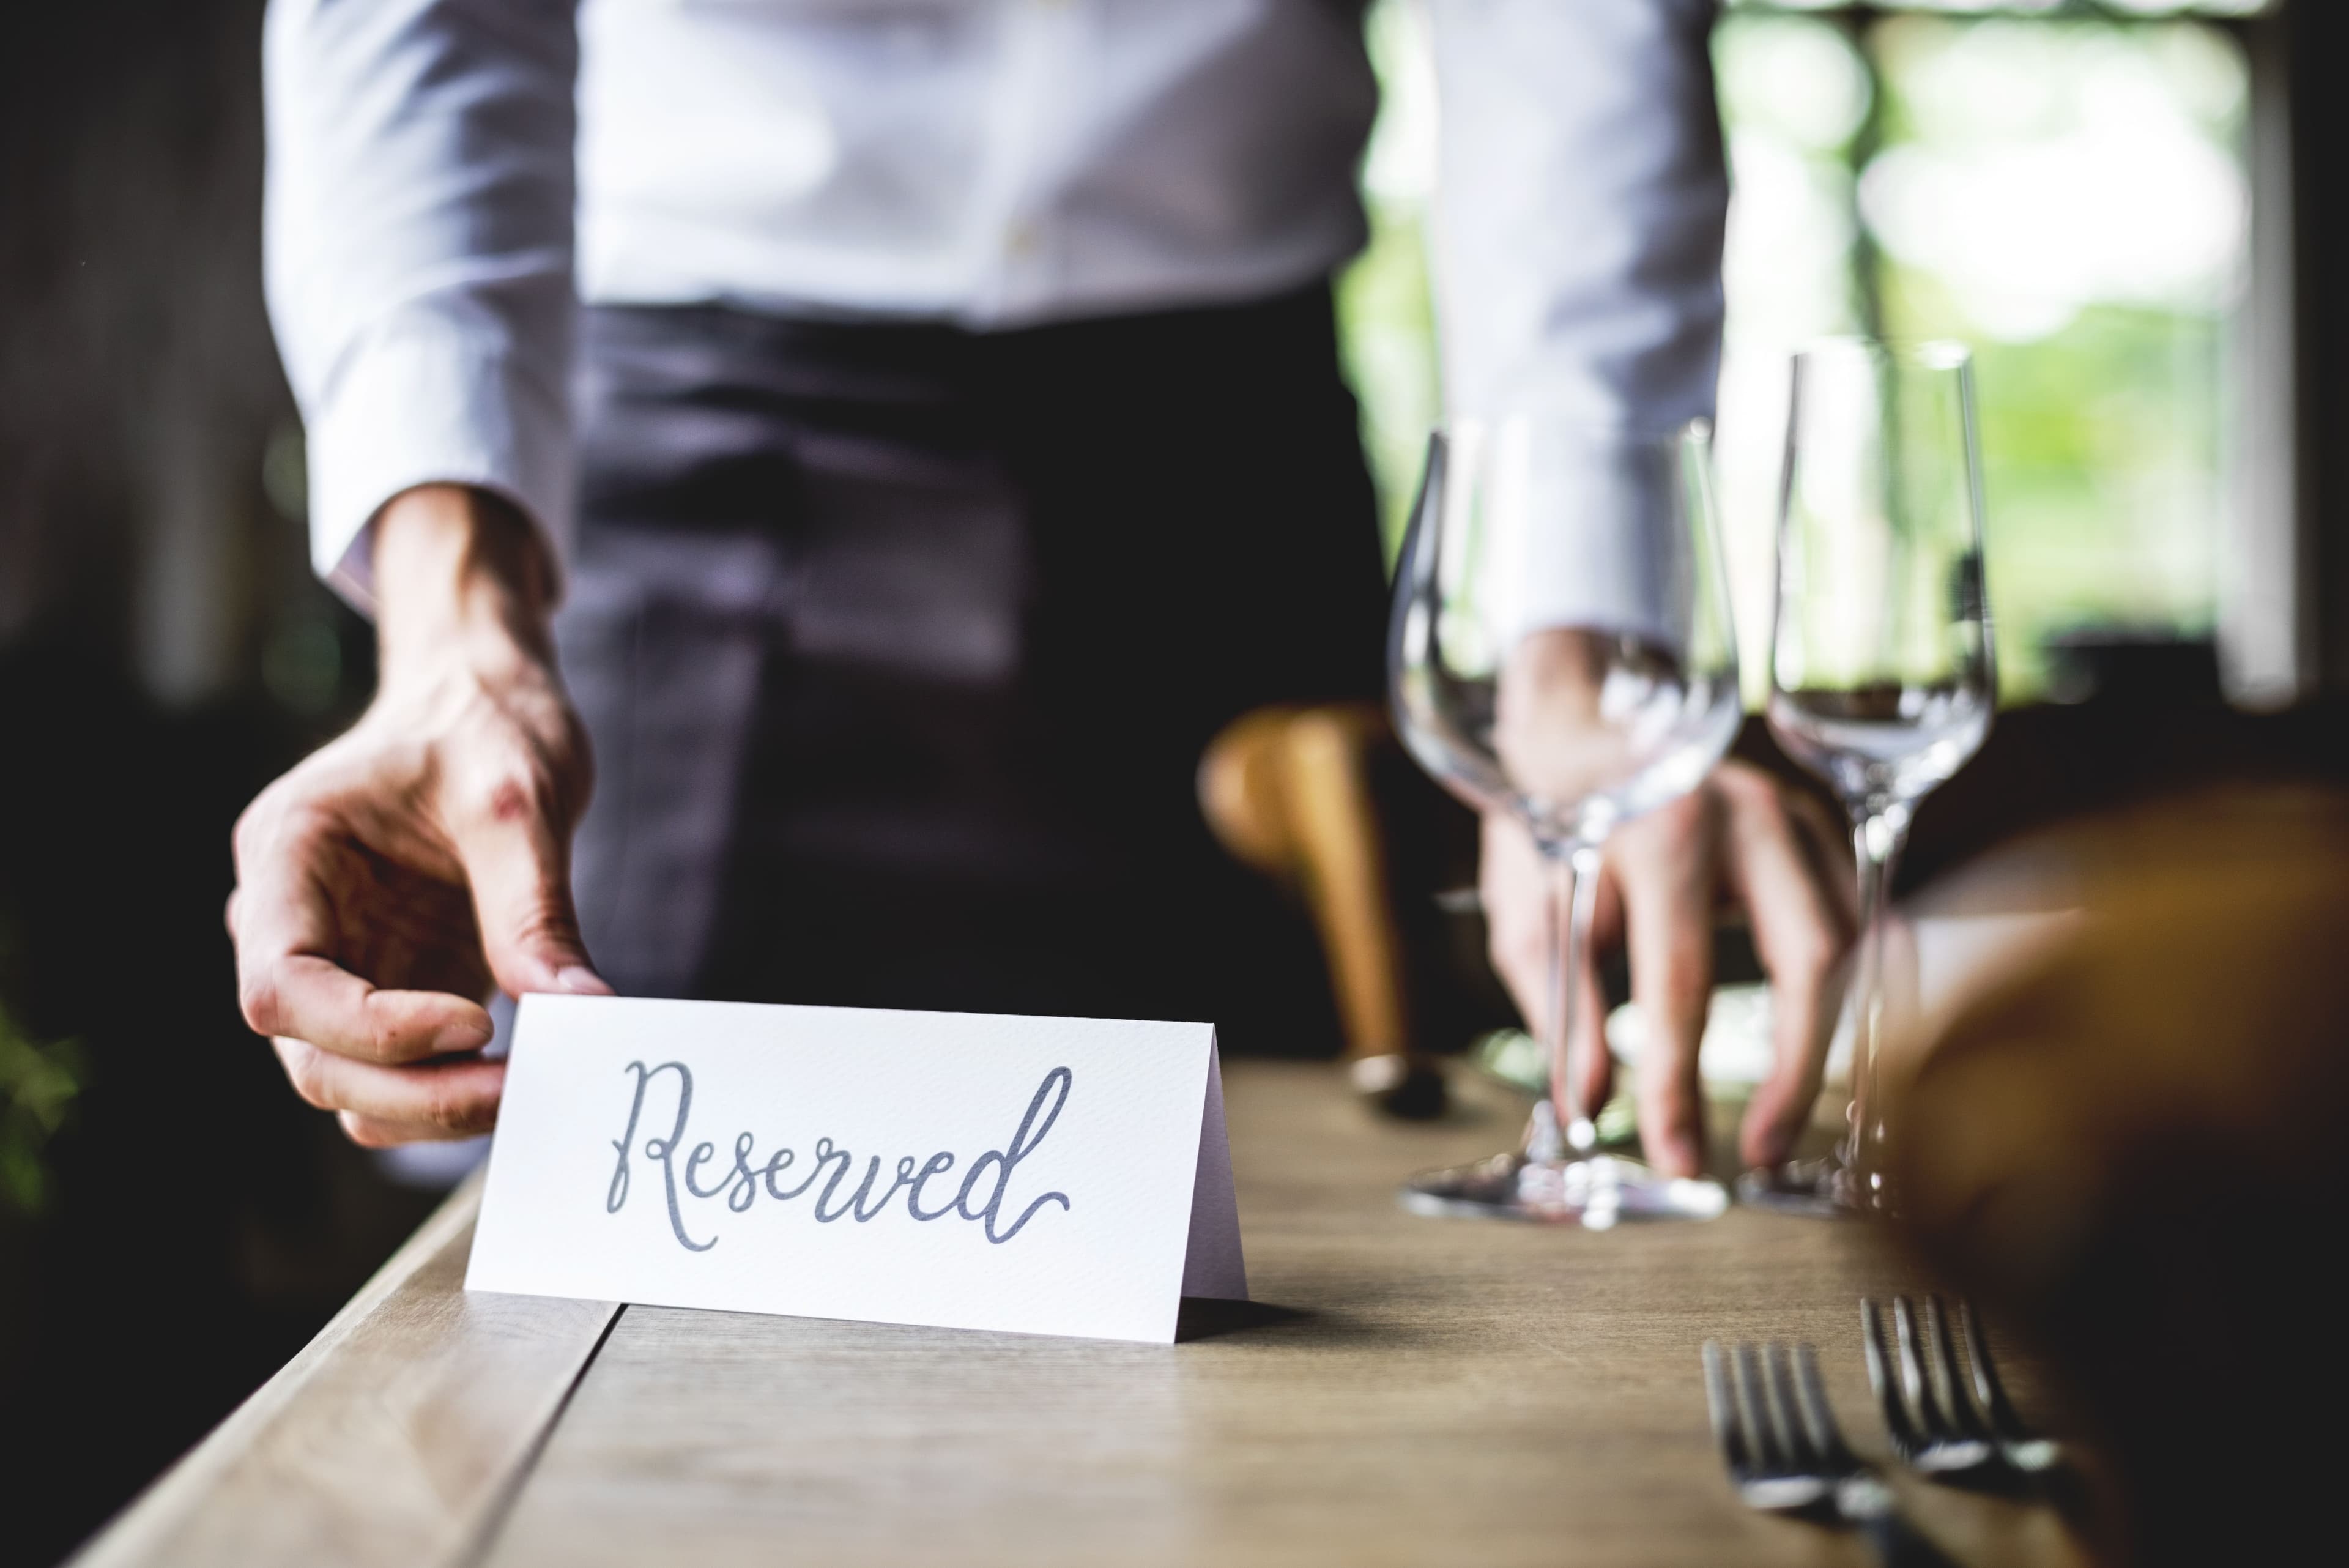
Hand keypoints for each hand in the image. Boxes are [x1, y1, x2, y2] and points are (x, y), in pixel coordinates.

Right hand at [229, 485, 608, 1146]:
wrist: (485, 703)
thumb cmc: (485, 725)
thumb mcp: (519, 799)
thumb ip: (533, 908)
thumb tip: (581, 1011)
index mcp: (286, 856)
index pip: (283, 986)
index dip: (370, 1028)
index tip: (476, 1023)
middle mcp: (289, 922)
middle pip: (309, 1055)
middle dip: (411, 1090)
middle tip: (520, 1089)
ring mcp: (336, 964)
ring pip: (347, 1083)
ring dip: (431, 1109)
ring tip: (531, 1089)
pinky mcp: (389, 989)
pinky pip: (398, 1073)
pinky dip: (450, 1095)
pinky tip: (524, 1081)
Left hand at [1479, 758, 1855, 1176]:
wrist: (1581, 722)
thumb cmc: (1547, 824)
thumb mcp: (1527, 913)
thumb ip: (1562, 1010)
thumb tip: (1586, 1110)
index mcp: (1657, 834)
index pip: (1682, 983)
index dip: (1681, 1082)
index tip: (1677, 1155)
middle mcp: (1741, 815)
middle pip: (1810, 959)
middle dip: (1794, 1070)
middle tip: (1761, 1151)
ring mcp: (1791, 811)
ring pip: (1852, 939)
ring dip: (1830, 1037)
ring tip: (1787, 1113)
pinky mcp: (1814, 822)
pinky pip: (1857, 914)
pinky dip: (1853, 987)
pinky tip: (1825, 1043)